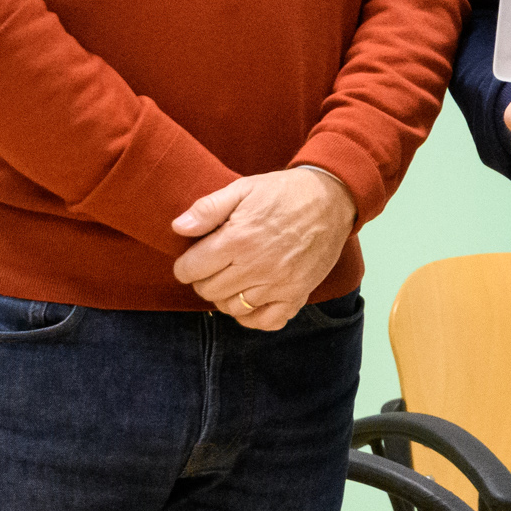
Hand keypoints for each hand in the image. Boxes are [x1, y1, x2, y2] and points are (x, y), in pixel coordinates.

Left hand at [171, 166, 356, 330]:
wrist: (332, 199)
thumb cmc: (284, 192)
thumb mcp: (243, 188)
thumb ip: (208, 209)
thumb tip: (178, 228)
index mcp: (238, 239)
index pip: (190, 270)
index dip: (185, 265)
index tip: (193, 258)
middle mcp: (256, 266)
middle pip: (208, 291)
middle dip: (203, 279)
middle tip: (213, 265)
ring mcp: (278, 284)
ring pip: (232, 308)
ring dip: (225, 296)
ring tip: (232, 278)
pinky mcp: (297, 294)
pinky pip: (265, 321)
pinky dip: (252, 316)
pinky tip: (250, 299)